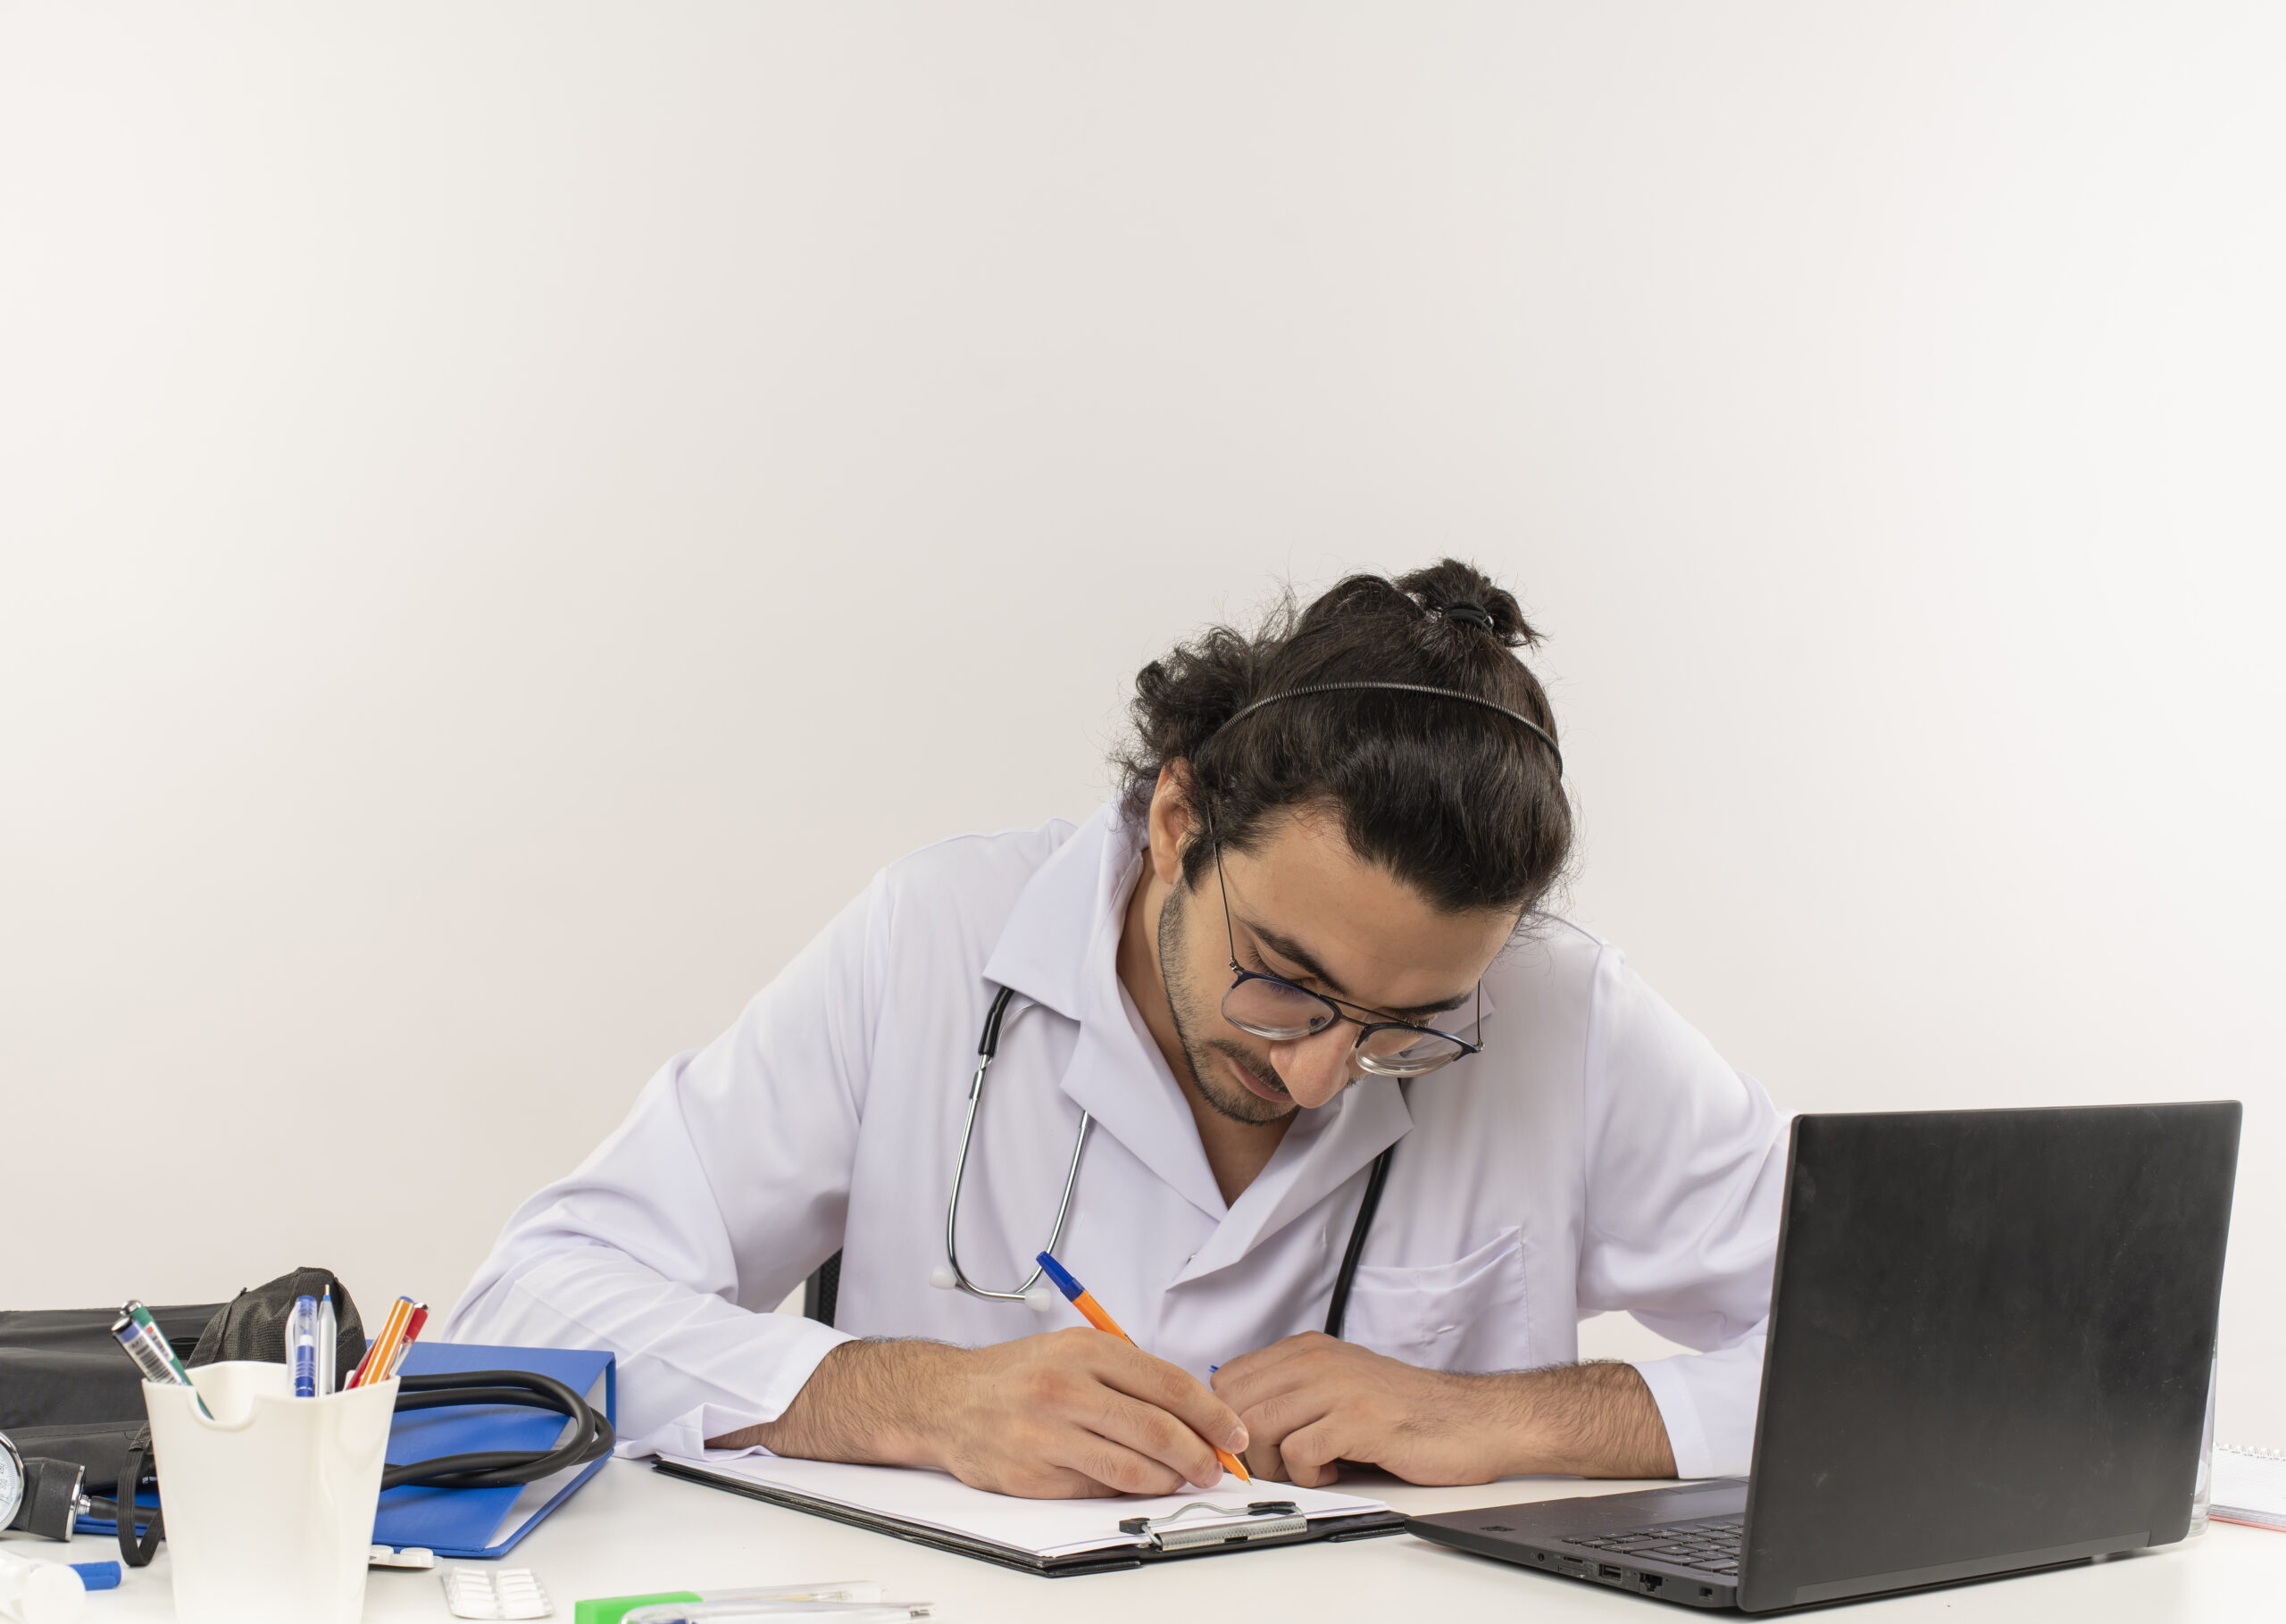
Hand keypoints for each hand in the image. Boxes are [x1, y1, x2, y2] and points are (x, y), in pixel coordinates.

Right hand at [716, 1331, 1250, 1499]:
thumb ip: (1130, 1376)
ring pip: (1132, 1469)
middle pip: (1157, 1430)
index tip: (1235, 1434)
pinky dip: (1126, 1493)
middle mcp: (1066, 1388)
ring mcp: (1046, 1434)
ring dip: (1168, 1481)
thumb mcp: (1074, 1351)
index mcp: (1085, 1350)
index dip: (1212, 1414)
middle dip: (1199, 1456)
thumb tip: (1195, 1415)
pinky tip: (1135, 1487)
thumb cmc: (1020, 1375)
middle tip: (1215, 1468)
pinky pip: (1096, 1491)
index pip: (1169, 1383)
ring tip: (1180, 1480)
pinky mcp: (1032, 1474)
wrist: (945, 1398)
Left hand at [1212, 1332, 1676, 1486]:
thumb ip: (1292, 1396)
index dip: (1228, 1421)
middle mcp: (1317, 1360)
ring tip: (1311, 1467)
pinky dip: (1309, 1475)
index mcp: (1307, 1350)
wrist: (1474, 1420)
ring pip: (1260, 1428)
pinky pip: (1299, 1454)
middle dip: (1248, 1448)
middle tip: (1280, 1465)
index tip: (1249, 1448)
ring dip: (1277, 1465)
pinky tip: (1336, 1470)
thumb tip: (1237, 1428)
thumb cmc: (1408, 1412)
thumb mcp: (1340, 1387)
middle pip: (1237, 1405)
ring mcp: (1338, 1387)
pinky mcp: (1359, 1421)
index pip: (1228, 1379)